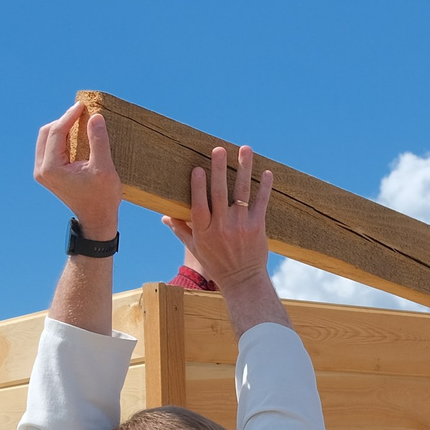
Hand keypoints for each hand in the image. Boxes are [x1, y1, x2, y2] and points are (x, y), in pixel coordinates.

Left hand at [35, 99, 121, 238]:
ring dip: (62, 128)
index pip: (57, 132)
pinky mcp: (47, 174)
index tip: (83, 106)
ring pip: (47, 138)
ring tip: (81, 123)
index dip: (70, 115)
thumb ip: (98, 141)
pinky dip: (61, 138)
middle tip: (83, 113)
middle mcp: (42, 169)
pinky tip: (76, 135)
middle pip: (47, 132)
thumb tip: (95, 117)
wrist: (97, 219)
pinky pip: (50, 147)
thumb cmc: (102, 197)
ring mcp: (42, 172)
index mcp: (52, 168)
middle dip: (64, 120)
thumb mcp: (104, 168)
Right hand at [167, 145, 274, 290]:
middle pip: (220, 194)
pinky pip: (262, 203)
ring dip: (244, 169)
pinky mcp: (258, 227)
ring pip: (242, 193)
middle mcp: (222, 228)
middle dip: (219, 169)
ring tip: (245, 150)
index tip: (197, 167)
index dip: (198, 186)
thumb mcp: (195, 248)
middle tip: (218, 149)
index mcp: (204, 232)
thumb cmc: (216, 263)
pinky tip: (266, 172)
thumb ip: (180, 230)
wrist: (242, 280)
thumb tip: (163, 216)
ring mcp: (241, 226)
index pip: (199, 205)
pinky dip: (265, 187)